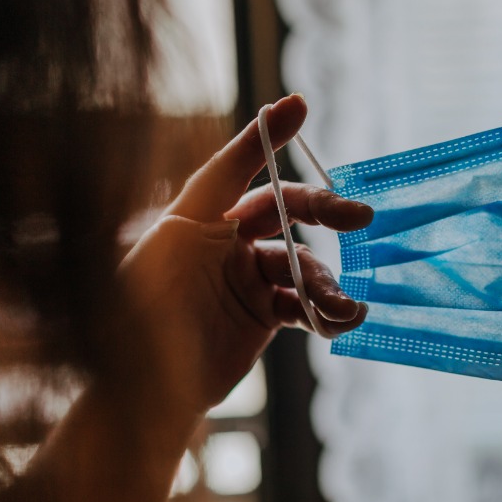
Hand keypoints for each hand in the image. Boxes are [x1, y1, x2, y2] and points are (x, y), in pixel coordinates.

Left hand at [118, 94, 370, 411]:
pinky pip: (305, 303)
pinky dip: (327, 312)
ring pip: (302, 264)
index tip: (299, 105)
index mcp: (194, 218)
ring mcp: (246, 279)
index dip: (265, 137)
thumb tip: (239, 152)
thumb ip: (209, 198)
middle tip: (359, 218)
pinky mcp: (262, 315)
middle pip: (284, 209)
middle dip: (323, 210)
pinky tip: (341, 322)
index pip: (234, 167)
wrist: (145, 395)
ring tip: (341, 310)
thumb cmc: (142, 319)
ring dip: (327, 283)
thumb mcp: (166, 252)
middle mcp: (223, 241)